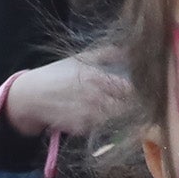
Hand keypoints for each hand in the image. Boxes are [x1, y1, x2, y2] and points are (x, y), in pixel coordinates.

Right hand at [6, 53, 129, 138]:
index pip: (131, 88)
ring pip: (118, 120)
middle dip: (136, 106)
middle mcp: (95, 98)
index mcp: (97, 78)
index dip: (141, 90)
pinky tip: (104, 118)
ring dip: (123, 117)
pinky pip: (103, 129)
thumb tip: (130, 48)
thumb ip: (106, 53)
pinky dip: (107, 126)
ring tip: (124, 112)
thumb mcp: (80, 58)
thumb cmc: (57, 74)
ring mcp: (89, 115)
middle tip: (141, 104)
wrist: (31, 96)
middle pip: (128, 107)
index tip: (147, 89)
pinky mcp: (82, 129)